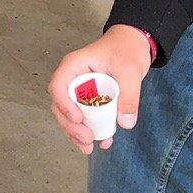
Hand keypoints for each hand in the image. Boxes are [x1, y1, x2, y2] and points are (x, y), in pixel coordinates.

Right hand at [48, 25, 151, 154]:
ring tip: (88, 148)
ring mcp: (80, 91)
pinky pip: (86, 117)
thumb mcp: (130, 71)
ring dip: (76, 133)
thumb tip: (125, 124)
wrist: (134, 43)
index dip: (64, 105)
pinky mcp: (90, 99)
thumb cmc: (126, 50)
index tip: (79, 118)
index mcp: (73, 67)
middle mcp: (72, 80)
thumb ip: (128, 96)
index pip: (58, 87)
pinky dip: (92, 131)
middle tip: (87, 140)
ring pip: (69, 115)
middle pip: (61, 106)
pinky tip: (104, 143)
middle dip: (70, 126)